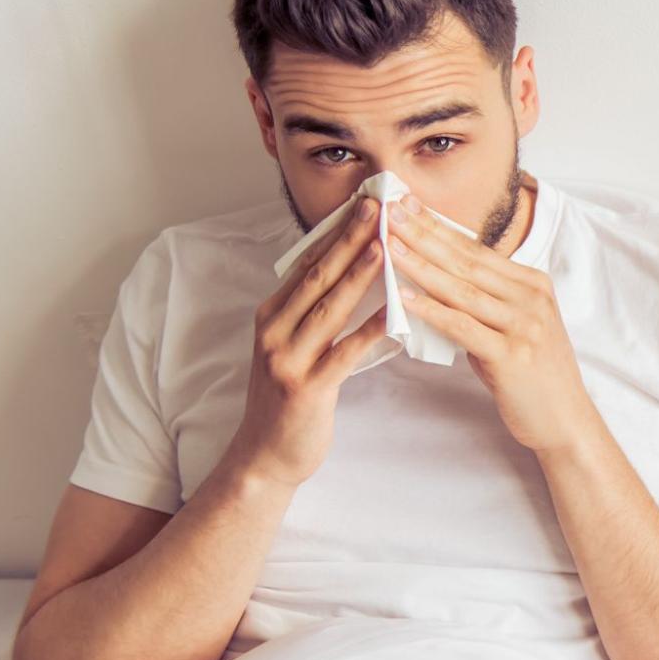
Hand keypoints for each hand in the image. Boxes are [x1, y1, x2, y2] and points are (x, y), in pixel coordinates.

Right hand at [229, 198, 388, 487]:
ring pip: (329, 308)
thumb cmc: (290, 399)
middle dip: (349, 239)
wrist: (265, 456)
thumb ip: (314, 313)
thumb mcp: (293, 347)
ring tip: (386, 245)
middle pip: (317, 276)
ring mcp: (286, 359)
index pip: (307, 263)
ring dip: (359, 275)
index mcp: (271, 315)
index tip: (364, 203)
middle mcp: (274, 330)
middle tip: (378, 207)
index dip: (336, 231)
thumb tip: (351, 273)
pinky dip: (369, 331)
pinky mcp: (306, 388)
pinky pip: (343, 354)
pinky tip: (393, 314)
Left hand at [385, 194, 596, 453]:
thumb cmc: (535, 376)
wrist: (566, 421)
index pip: (477, 249)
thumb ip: (484, 303)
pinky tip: (405, 298)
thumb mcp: (516, 327)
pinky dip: (432, 311)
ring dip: (421, 265)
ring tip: (389, 245)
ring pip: (462, 289)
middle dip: (425, 234)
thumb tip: (438, 283)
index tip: (407, 204)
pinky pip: (463, 326)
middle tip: (390, 211)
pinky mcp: (513, 354)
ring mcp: (525, 325)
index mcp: (533, 285)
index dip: (439, 226)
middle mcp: (532, 298)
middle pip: (467, 260)